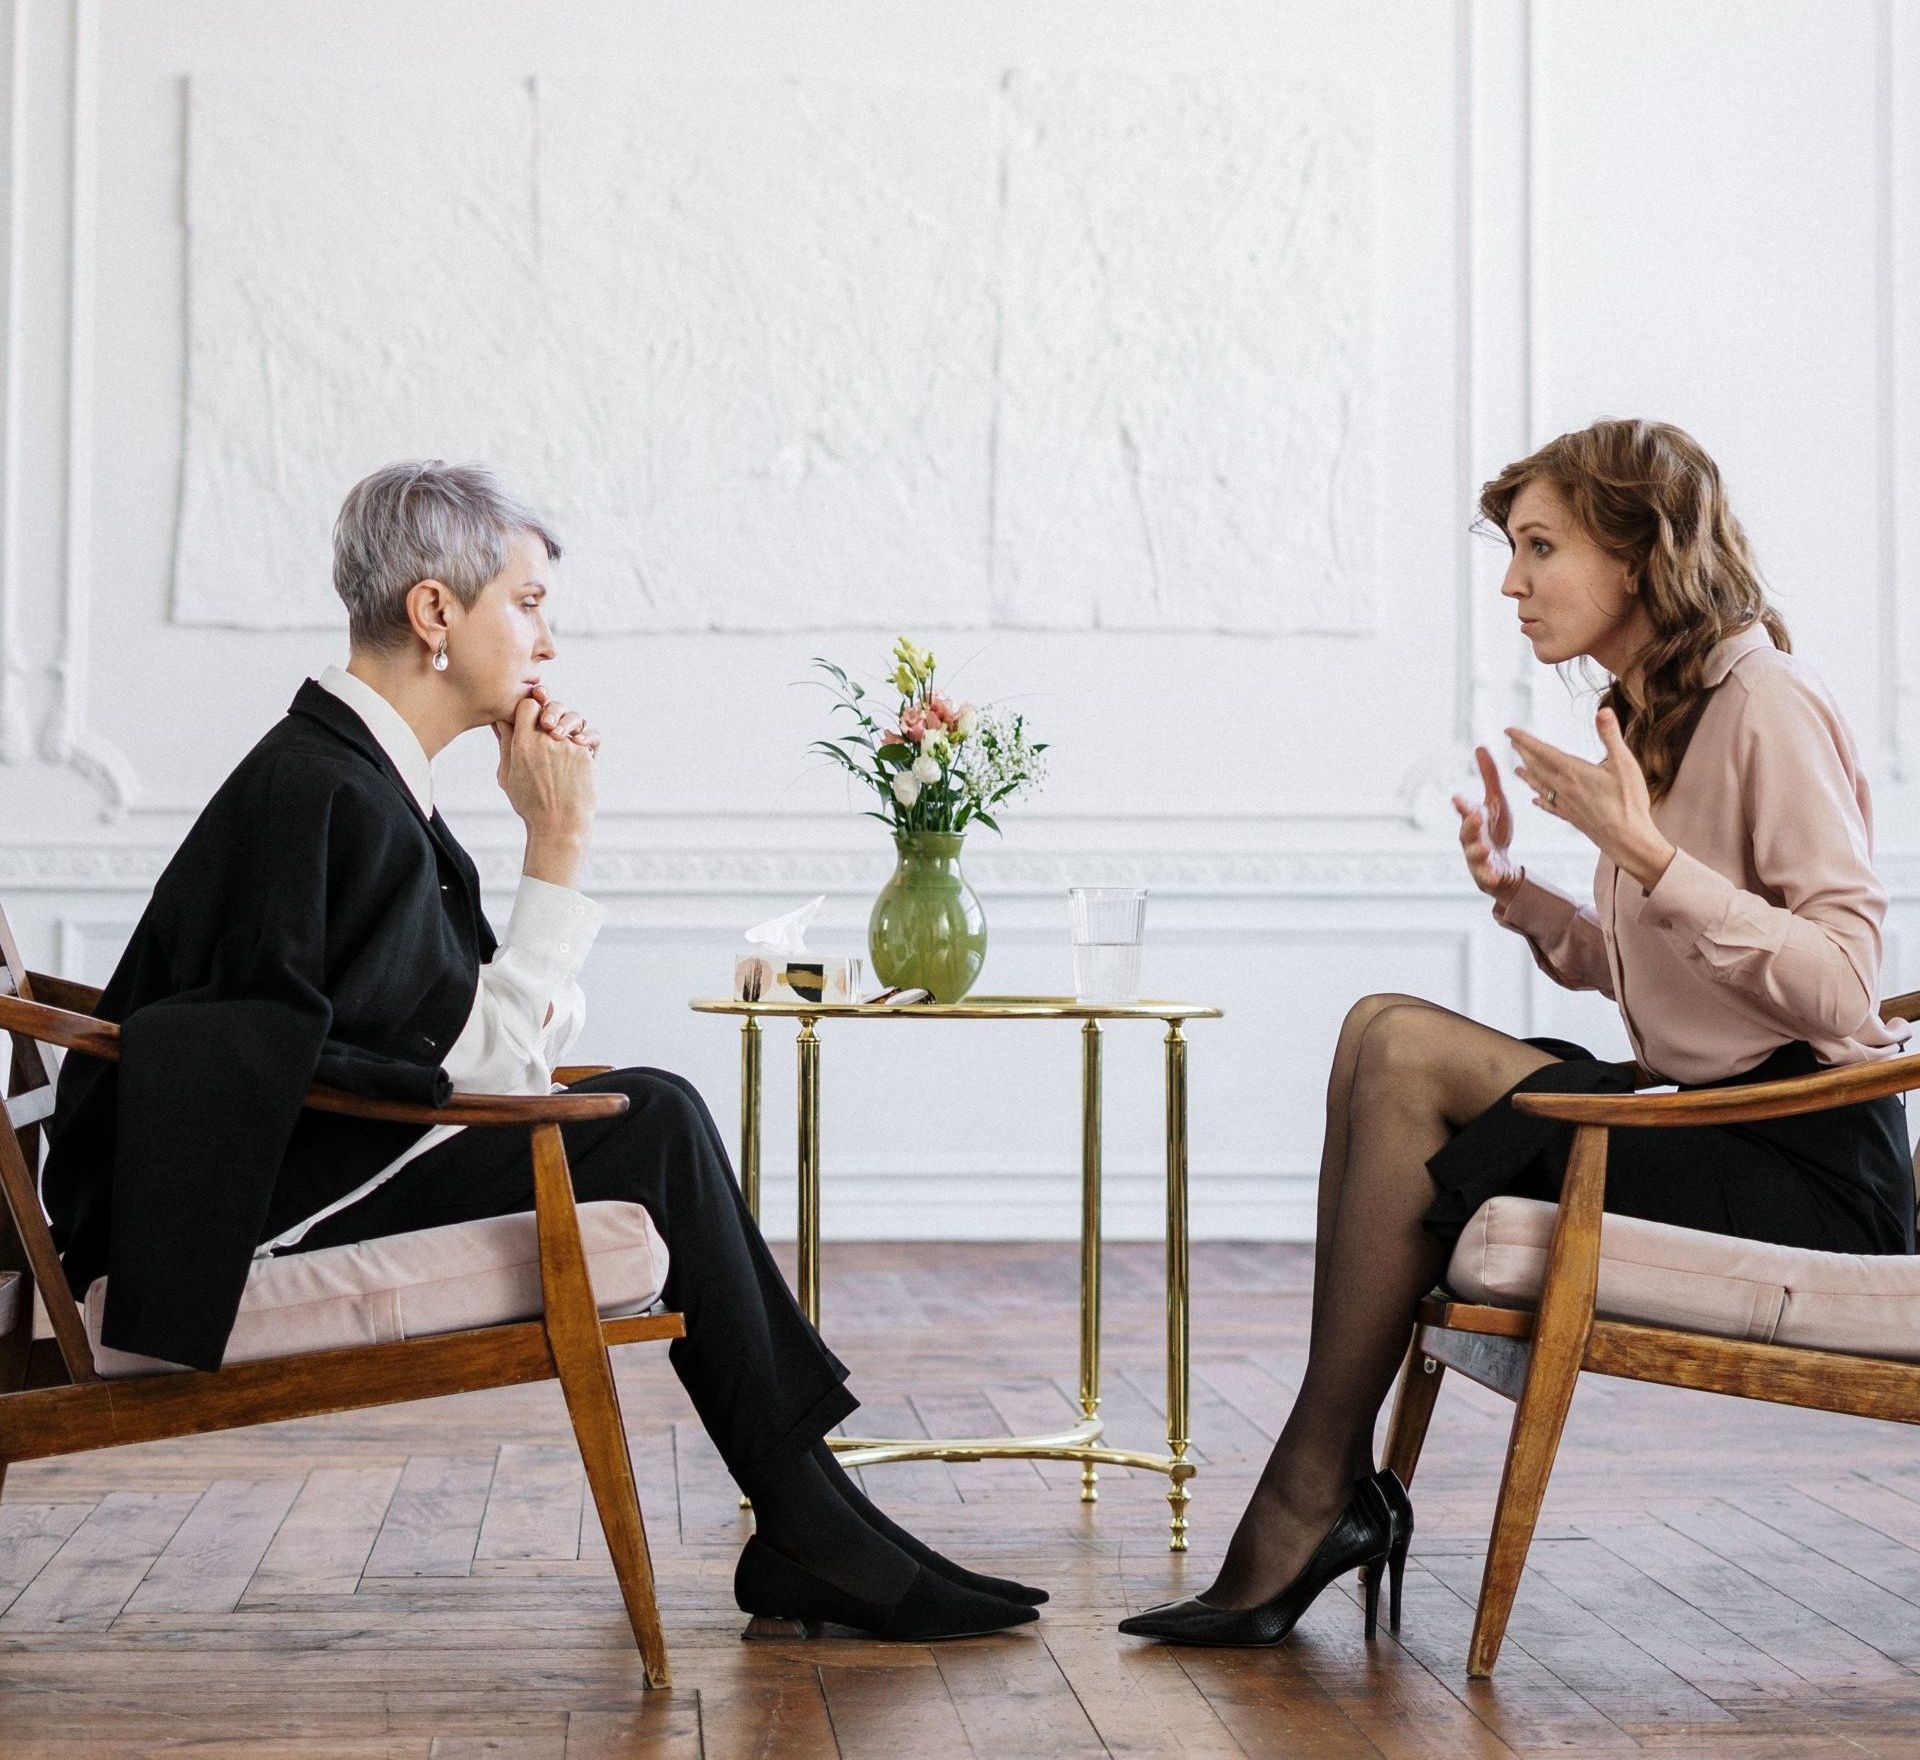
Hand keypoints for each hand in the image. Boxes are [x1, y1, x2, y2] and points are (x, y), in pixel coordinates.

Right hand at [493, 692, 596, 853]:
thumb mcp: (508, 774)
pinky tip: (579, 746)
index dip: (529, 706)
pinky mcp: (585, 755)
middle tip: (549, 723)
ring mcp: (567, 746)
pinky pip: (590, 735)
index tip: (530, 716)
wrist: (560, 825)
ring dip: (569, 723)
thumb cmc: (531, 804)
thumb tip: (500, 720)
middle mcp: (545, 741)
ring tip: (563, 738)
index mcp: (522, 744)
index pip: (526, 705)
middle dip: (550, 710)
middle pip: (550, 706)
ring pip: (573, 718)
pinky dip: (586, 738)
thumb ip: (505, 744)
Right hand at [1452, 745, 1524, 903]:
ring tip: (1485, 849)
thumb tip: (1480, 746)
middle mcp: (1471, 838)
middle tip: (1475, 816)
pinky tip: (1495, 877)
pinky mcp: (1486, 873)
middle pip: (1467, 831)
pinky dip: (1489, 876)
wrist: (1499, 865)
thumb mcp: (1495, 800)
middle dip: (1470, 825)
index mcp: (1473, 819)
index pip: (1466, 810)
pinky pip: (1486, 876)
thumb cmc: (1494, 829)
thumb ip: (1488, 776)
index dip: (1462, 805)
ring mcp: (1477, 857)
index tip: (1457, 798)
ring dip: (1478, 851)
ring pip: (1474, 854)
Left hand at [1505, 707, 1675, 890]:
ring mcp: (1566, 805)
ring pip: (1541, 786)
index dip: (1524, 740)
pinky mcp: (1572, 818)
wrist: (1628, 840)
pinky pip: (1550, 806)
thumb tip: (1603, 711)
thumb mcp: (1625, 764)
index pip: (1542, 751)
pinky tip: (1535, 800)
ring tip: (1517, 770)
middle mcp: (1564, 788)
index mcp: (1573, 772)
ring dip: (1528, 776)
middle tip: (1512, 743)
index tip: (1508, 731)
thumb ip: (1611, 737)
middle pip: (1537, 767)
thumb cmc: (1629, 801)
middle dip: (1523, 753)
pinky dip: (1541, 800)